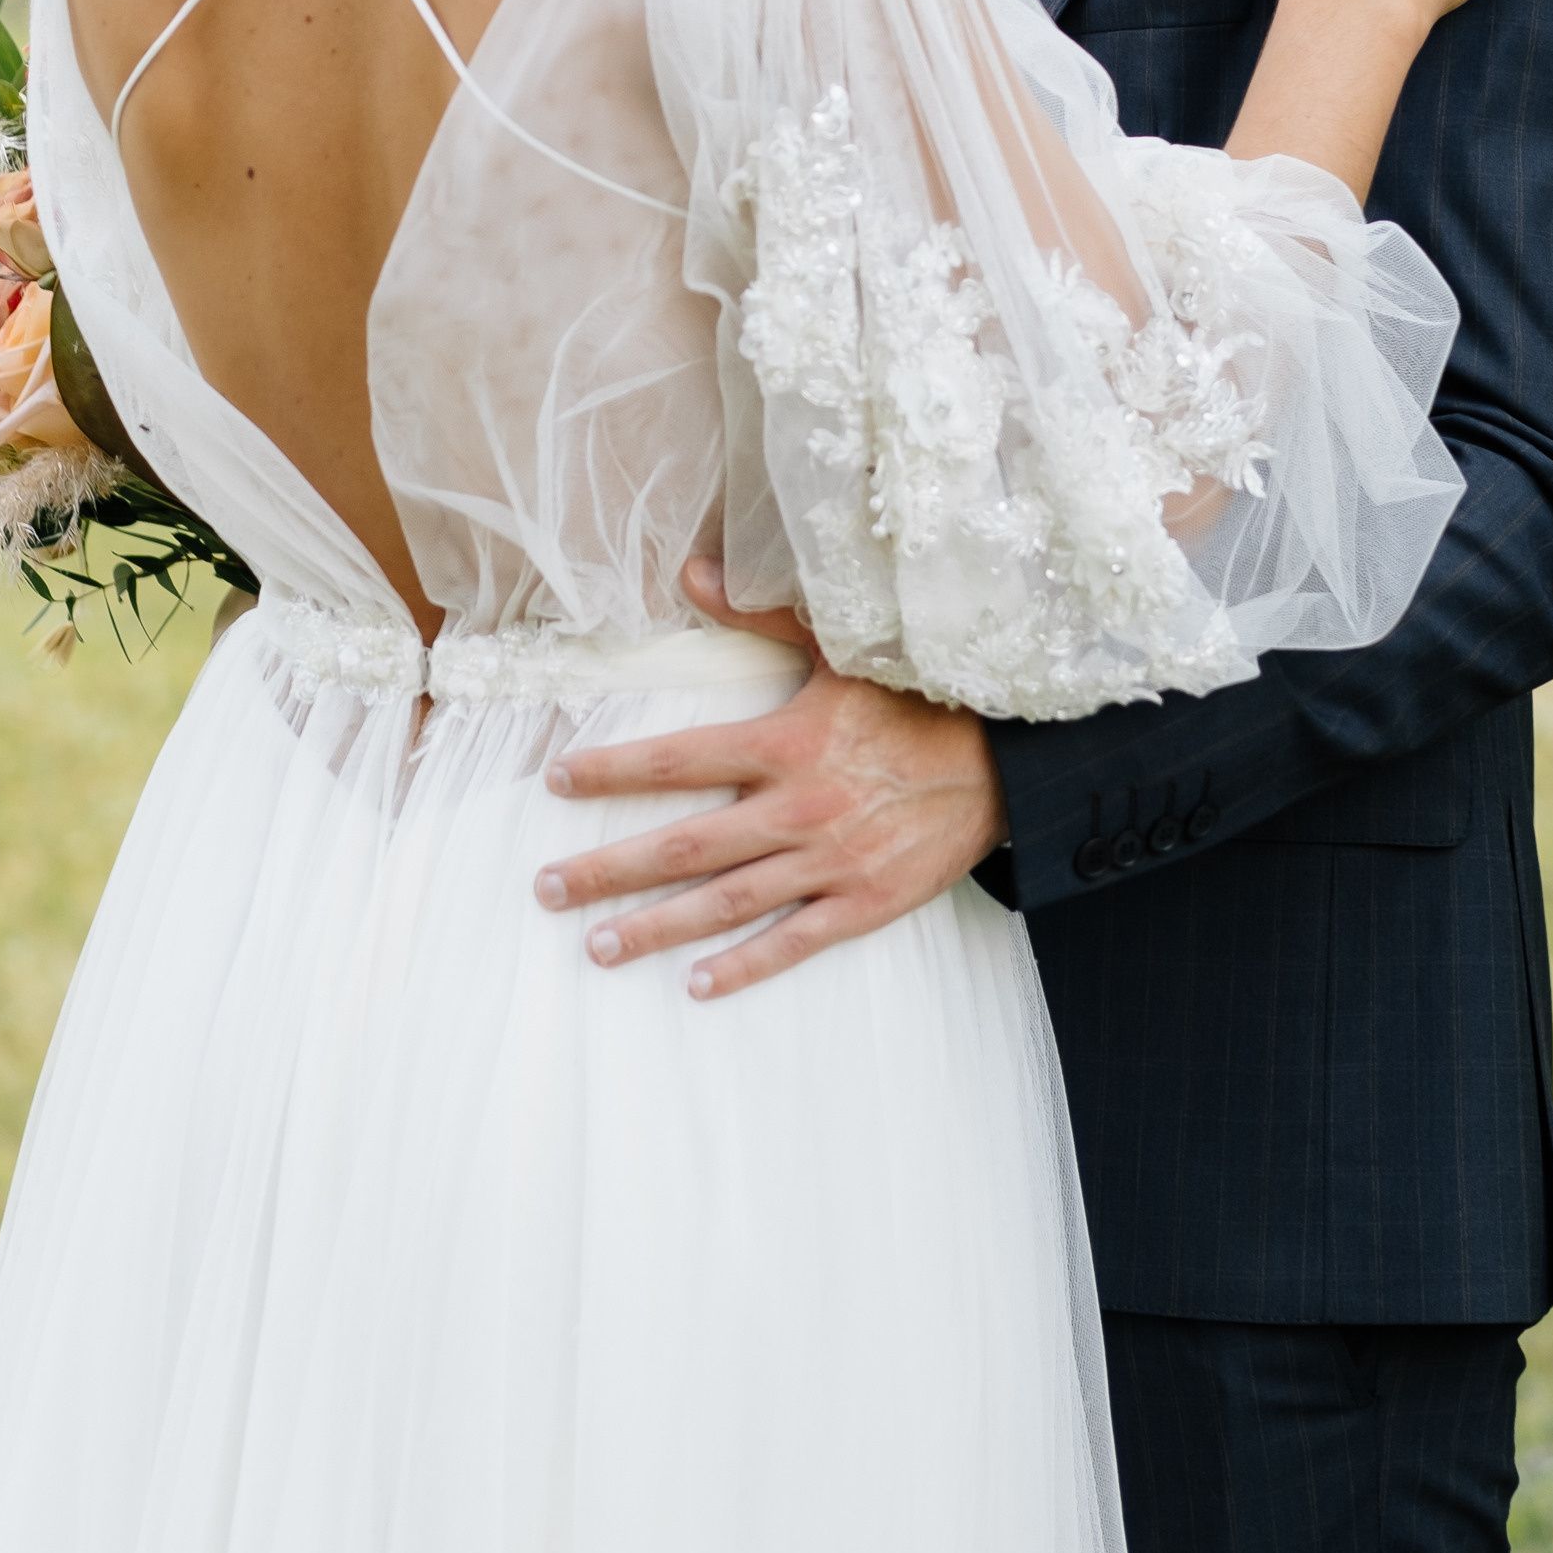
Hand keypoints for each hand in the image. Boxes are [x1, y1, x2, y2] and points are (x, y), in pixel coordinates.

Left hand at [531, 554, 1008, 998]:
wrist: (1004, 761)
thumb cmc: (916, 697)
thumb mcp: (841, 646)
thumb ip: (759, 614)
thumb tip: (693, 569)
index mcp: (785, 742)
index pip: (678, 759)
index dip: (613, 771)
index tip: (558, 782)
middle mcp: (797, 808)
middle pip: (683, 846)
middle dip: (609, 870)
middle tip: (548, 889)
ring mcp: (829, 861)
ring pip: (724, 902)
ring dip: (655, 926)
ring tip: (597, 946)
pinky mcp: (863, 902)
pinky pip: (792, 941)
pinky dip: (743, 965)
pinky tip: (695, 983)